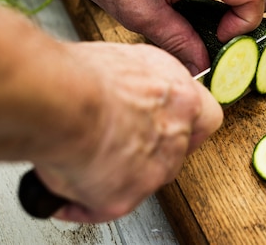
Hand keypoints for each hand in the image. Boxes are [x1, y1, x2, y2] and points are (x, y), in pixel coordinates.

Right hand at [32, 41, 222, 222]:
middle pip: (173, 152)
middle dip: (147, 152)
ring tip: (83, 160)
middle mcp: (176, 131)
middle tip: (118, 144)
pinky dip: (84, 200)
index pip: (204, 117)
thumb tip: (128, 87)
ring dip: (118, 175)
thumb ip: (141, 82)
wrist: (61, 99)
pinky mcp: (127, 196)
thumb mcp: (126, 60)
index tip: (166, 125)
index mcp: (180, 94)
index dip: (185, 125)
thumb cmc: (82, 73)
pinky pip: (104, 205)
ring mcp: (156, 167)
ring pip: (143, 181)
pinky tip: (66, 183)